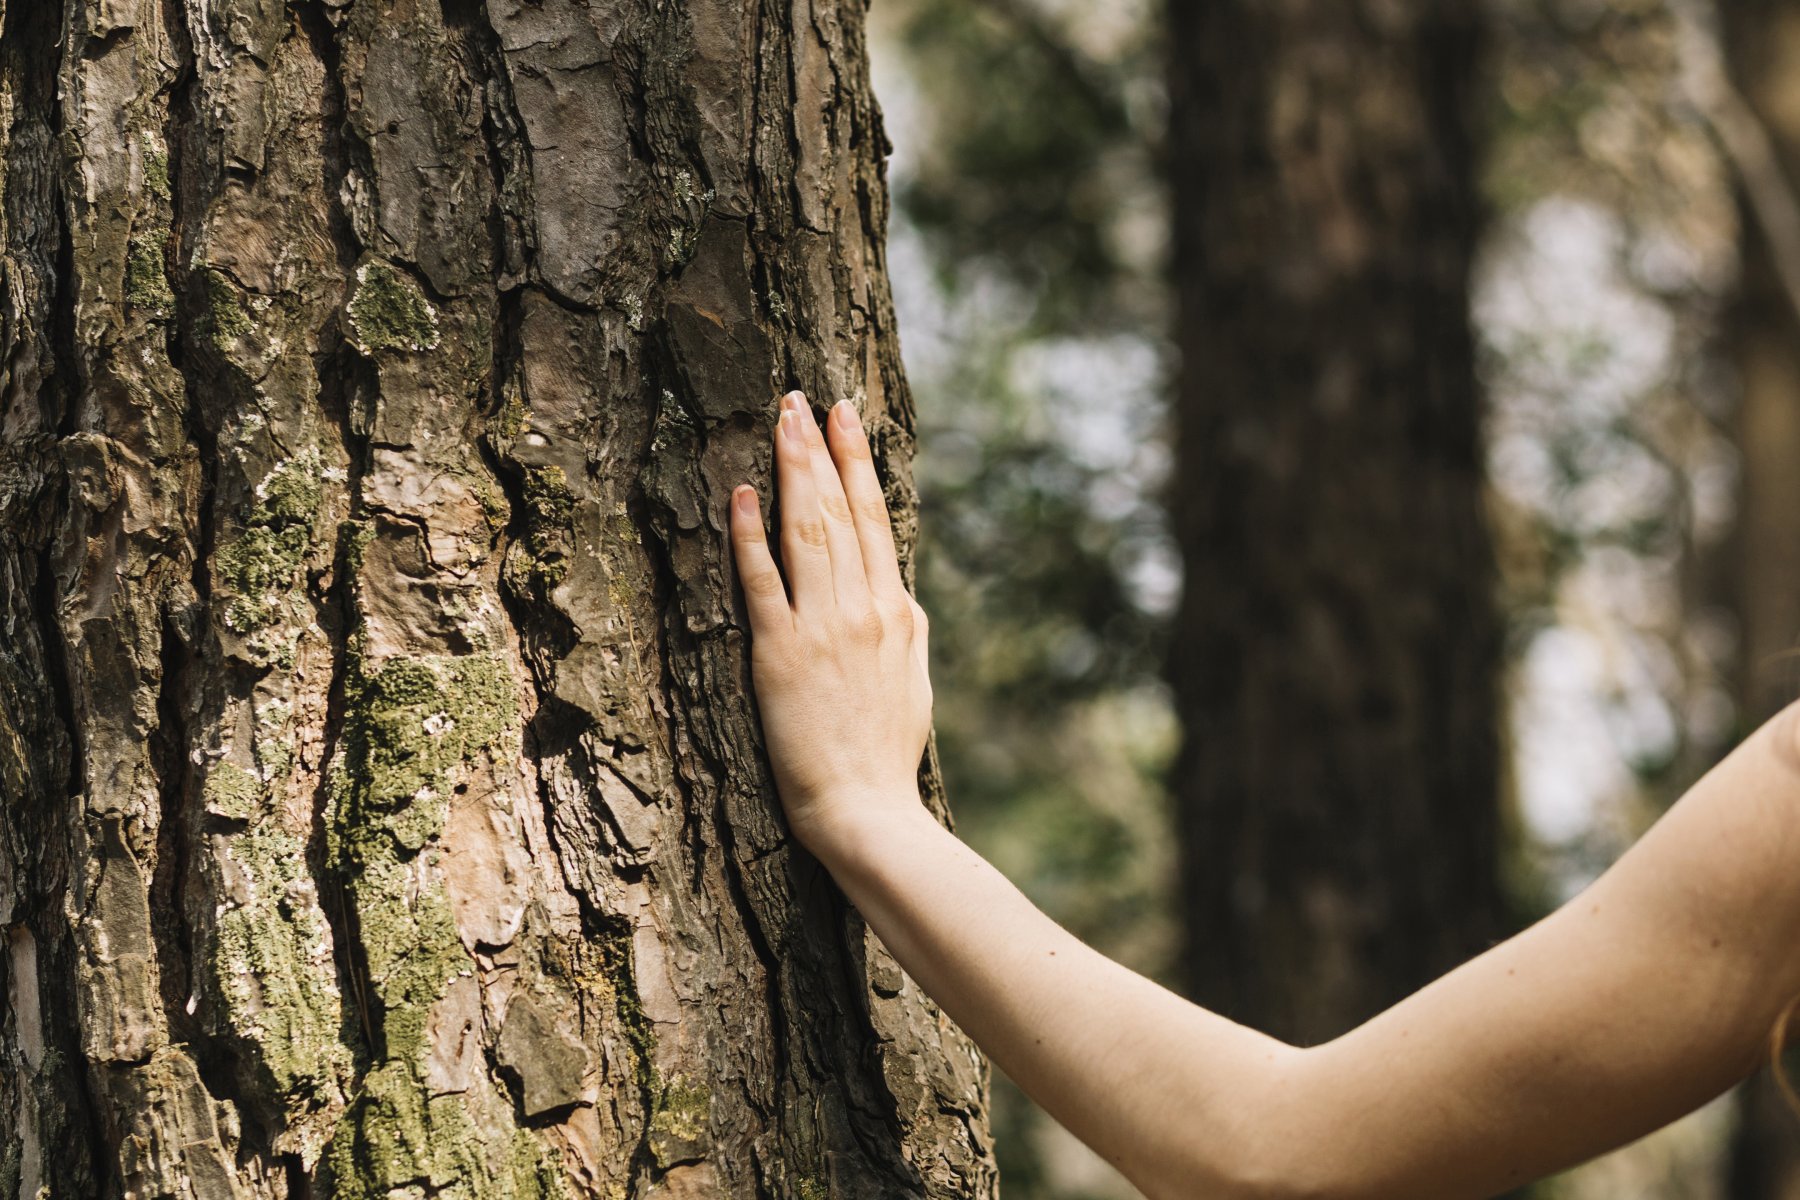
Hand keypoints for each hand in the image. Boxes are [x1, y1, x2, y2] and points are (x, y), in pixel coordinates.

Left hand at [730, 391, 933, 858]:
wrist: (868, 810)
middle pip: (840, 511)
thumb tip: (898, 591)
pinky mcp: (780, 655)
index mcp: (896, 611)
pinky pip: (763, 583)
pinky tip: (742, 494)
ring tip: (779, 421)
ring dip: (792, 471)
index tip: (844, 415)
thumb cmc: (887, 755)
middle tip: (799, 396)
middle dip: (818, 448)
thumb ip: (904, 628)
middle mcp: (862, 608)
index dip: (857, 461)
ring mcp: (821, 628)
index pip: (876, 518)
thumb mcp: (913, 681)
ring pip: (807, 532)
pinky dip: (751, 535)